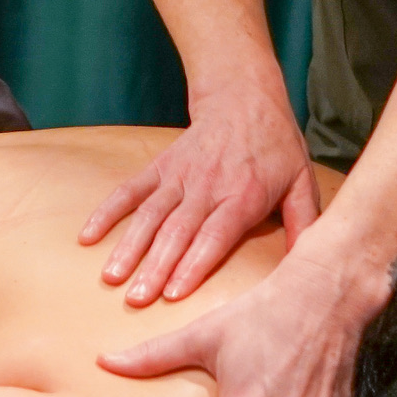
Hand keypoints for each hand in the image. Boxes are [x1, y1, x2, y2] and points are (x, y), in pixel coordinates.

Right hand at [78, 88, 318, 305]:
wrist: (244, 97)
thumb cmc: (276, 146)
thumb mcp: (301, 182)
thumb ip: (304, 224)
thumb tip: (308, 268)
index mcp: (243, 196)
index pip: (214, 235)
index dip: (193, 264)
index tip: (173, 293)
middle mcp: (207, 187)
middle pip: (176, 232)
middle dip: (155, 267)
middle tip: (137, 299)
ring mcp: (179, 176)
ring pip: (149, 215)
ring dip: (128, 247)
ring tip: (112, 277)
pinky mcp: (160, 167)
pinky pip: (129, 191)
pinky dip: (106, 212)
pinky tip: (87, 237)